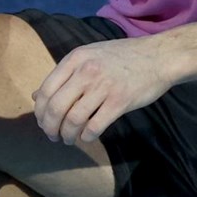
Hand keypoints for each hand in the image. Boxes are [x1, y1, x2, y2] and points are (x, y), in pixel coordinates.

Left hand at [32, 37, 177, 144]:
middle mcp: (86, 71)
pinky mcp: (120, 101)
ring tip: (68, 139)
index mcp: (75, 59)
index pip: (46, 90)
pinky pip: (95, 126)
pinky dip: (86, 136)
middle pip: (56, 107)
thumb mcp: (89, 56)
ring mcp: (103, 86)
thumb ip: (64, 74)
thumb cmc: (122, 57)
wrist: (159, 56)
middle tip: (52, 136)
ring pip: (73, 119)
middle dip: (50, 127)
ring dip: (67, 135)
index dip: (40, 112)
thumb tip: (37, 97)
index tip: (43, 122)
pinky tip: (87, 137)